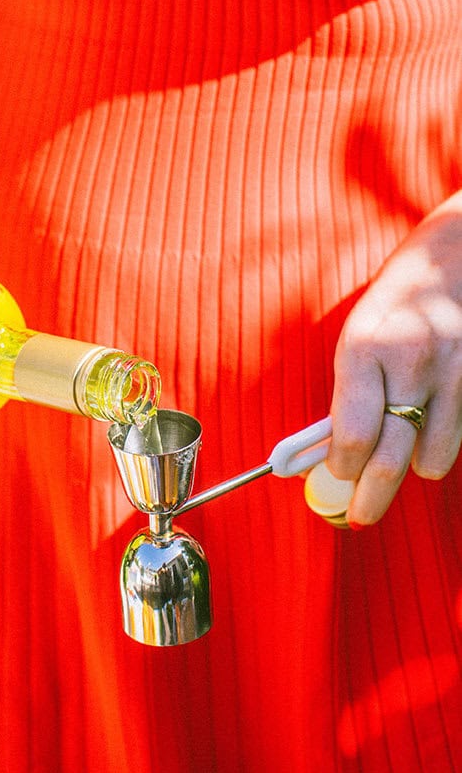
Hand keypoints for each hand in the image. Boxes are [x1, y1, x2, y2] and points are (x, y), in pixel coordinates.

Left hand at [325, 199, 461, 524]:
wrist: (453, 256)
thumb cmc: (394, 300)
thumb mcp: (354, 339)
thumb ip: (345, 396)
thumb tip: (324, 454)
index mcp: (364, 350)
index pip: (352, 435)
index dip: (342, 469)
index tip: (335, 479)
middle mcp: (412, 362)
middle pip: (391, 457)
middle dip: (371, 497)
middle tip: (358, 517)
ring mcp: (455, 371)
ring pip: (434, 456)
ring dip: (413, 466)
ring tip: (398, 457)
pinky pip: (459, 435)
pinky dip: (441, 444)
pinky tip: (427, 431)